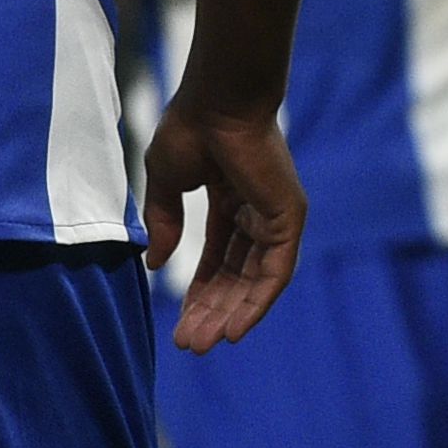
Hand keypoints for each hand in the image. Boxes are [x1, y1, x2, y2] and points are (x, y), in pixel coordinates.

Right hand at [147, 94, 308, 349]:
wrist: (217, 103)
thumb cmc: (190, 130)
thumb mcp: (167, 183)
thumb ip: (165, 223)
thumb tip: (158, 266)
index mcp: (231, 201)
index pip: (218, 258)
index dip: (198, 292)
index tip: (179, 326)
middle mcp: (257, 211)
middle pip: (236, 274)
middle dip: (212, 310)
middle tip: (190, 344)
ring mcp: (275, 215)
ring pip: (255, 279)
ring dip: (231, 313)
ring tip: (205, 344)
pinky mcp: (289, 216)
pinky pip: (277, 270)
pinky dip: (258, 301)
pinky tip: (236, 328)